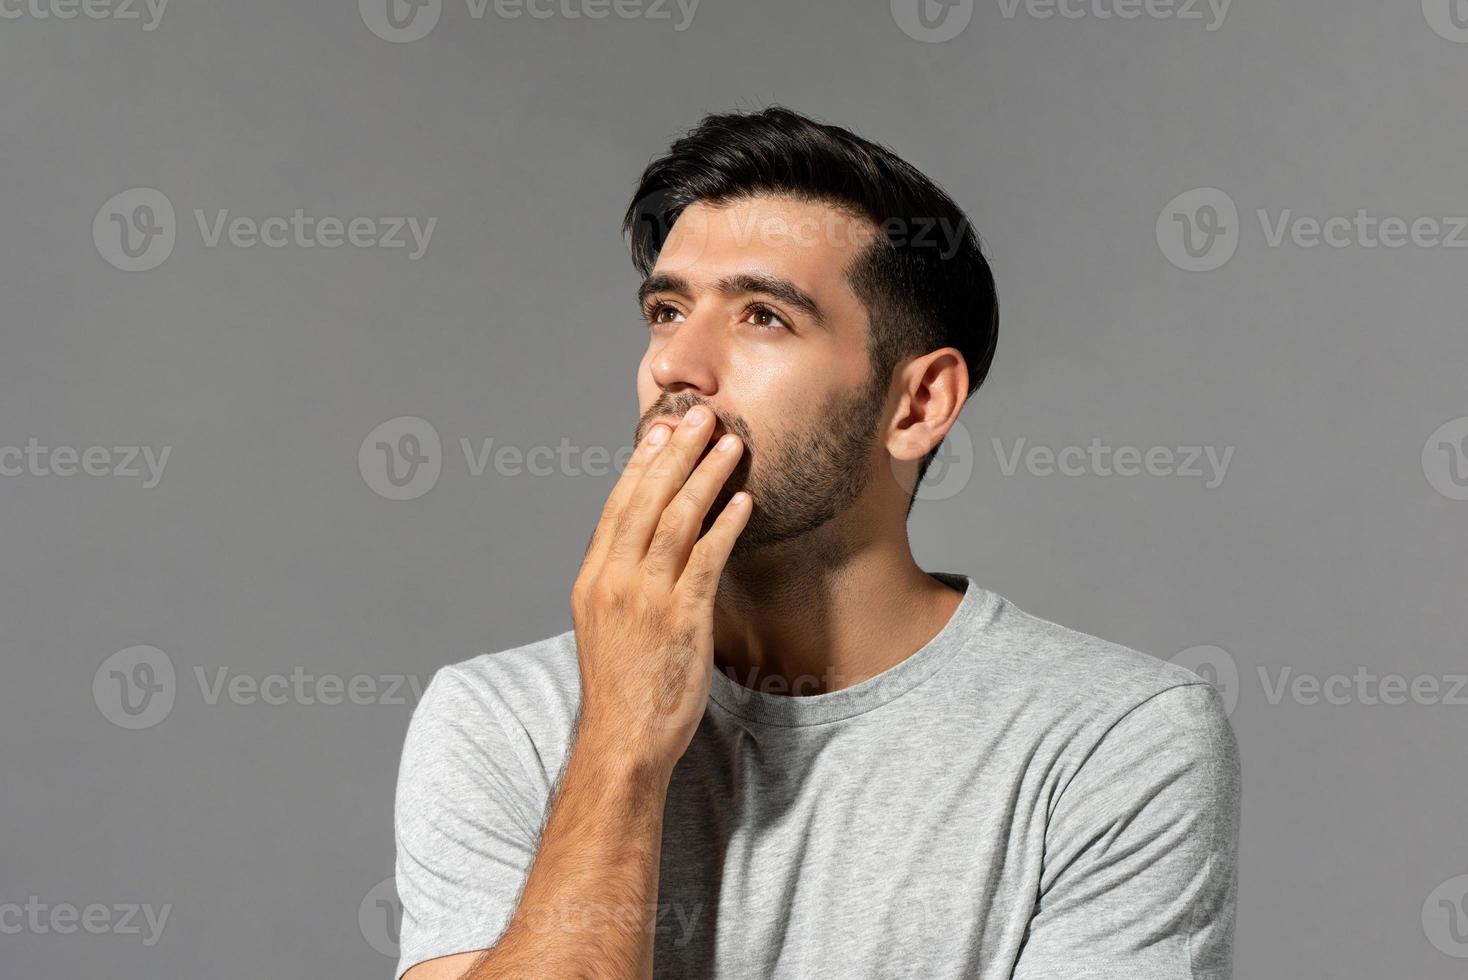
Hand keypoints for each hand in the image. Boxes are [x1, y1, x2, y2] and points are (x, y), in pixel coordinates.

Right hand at [570, 406, 749, 777]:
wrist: (623, 740)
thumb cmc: (623, 688)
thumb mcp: (607, 626)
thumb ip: (623, 584)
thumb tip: (648, 550)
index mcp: (593, 579)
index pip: (618, 507)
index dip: (643, 465)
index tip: (662, 432)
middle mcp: (614, 580)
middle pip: (647, 501)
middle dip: (677, 454)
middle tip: (701, 416)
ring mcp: (647, 598)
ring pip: (678, 521)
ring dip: (707, 477)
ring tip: (730, 444)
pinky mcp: (681, 619)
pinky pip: (706, 560)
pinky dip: (726, 526)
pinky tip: (743, 502)